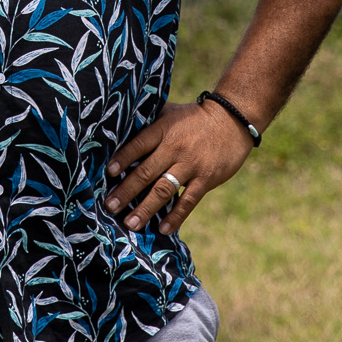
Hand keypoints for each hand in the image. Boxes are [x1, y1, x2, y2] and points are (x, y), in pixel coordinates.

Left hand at [105, 101, 254, 234]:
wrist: (233, 120)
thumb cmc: (195, 117)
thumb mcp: (171, 112)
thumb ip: (150, 122)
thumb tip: (122, 130)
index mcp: (163, 129)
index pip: (138, 145)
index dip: (123, 159)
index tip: (108, 173)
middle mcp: (175, 148)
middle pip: (146, 172)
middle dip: (126, 191)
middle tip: (110, 207)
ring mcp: (191, 165)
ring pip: (164, 190)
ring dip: (146, 208)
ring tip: (130, 224)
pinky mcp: (206, 178)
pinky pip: (188, 200)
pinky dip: (175, 216)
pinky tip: (163, 228)